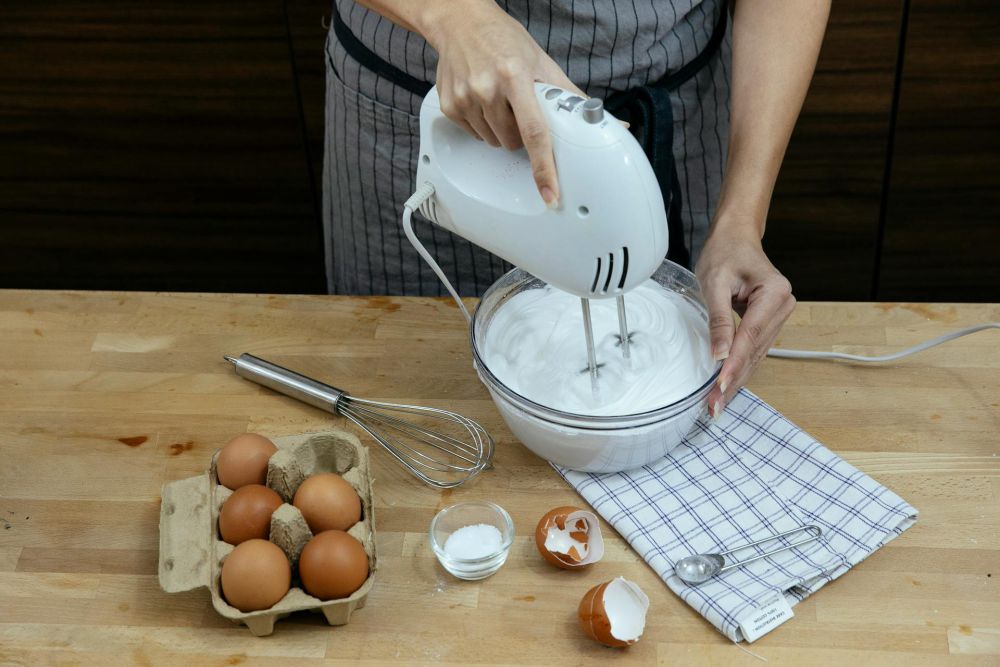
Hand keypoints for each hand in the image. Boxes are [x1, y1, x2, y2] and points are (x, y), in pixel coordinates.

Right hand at [421, 1, 584, 206]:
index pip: (535, 132)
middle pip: (513, 143)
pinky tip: (482, 100)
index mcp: (515, 76)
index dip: (544, 167)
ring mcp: (465, 98)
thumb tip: (613, 121)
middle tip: (519, 109)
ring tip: (499, 100)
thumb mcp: (541, 62)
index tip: (550, 193)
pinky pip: (474, 135)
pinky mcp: (449, 106)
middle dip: (521, 134)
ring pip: (494, 142)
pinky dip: (483, 124)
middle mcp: (487, 87)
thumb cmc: (505, 41)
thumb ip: (570, 95)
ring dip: (502, 130)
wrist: (461, 22)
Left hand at [695, 224, 795, 418]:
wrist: (735, 238)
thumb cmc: (724, 253)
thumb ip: (718, 319)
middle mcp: (783, 306)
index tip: (718, 386)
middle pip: (755, 351)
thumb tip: (720, 355)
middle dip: (733, 379)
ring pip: (756, 355)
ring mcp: (779, 316)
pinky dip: (740, 368)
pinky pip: (754, 350)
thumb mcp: (714, 282)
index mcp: (774, 293)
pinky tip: (726, 386)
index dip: (734, 364)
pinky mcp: (769, 323)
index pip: (750, 336)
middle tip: (714, 406)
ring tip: (717, 403)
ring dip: (737, 379)